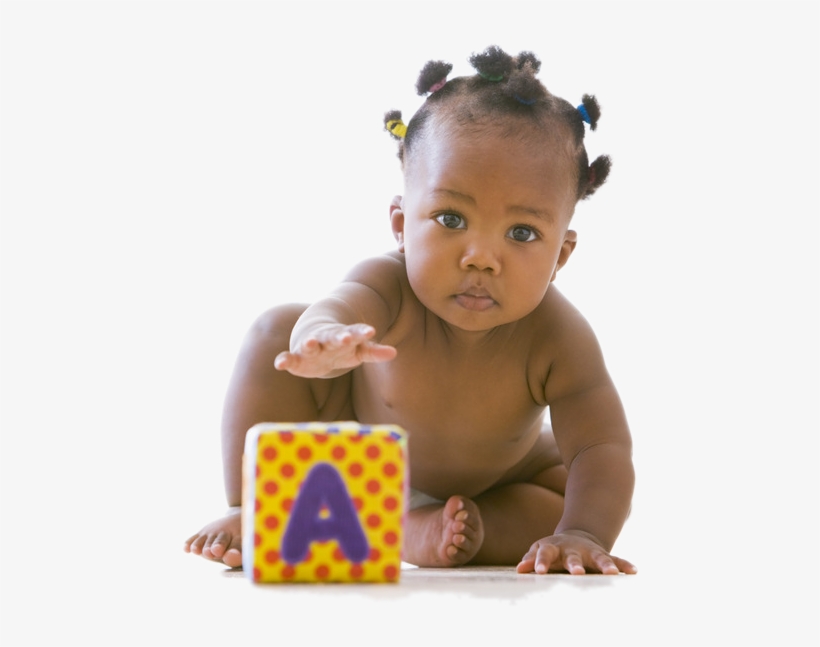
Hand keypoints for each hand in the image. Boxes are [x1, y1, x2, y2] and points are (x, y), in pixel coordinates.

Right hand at [274, 323, 396, 377]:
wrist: (314, 339)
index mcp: (344, 337)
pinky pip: (289, 358)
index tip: (371, 331)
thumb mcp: (358, 350)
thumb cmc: (341, 348)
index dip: (362, 333)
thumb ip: (374, 351)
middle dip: (338, 337)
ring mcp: (311, 348)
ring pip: (310, 345)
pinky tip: (279, 363)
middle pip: (333, 337)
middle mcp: (327, 340)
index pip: (355, 333)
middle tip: (344, 337)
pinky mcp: (297, 359)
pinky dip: (284, 360)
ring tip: (309, 343)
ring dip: (310, 344)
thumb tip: (394, 352)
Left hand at [516, 530, 636, 574]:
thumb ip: (531, 559)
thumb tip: (519, 570)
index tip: (538, 572)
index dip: (541, 562)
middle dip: (575, 565)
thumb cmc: (553, 550)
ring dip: (604, 565)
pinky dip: (624, 565)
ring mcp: (590, 551)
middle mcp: (573, 549)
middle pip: (573, 556)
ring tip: (611, 574)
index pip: (545, 554)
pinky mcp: (604, 555)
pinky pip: (616, 559)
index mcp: (554, 548)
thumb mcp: (540, 550)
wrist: (575, 536)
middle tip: (576, 573)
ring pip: (598, 557)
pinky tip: (633, 571)